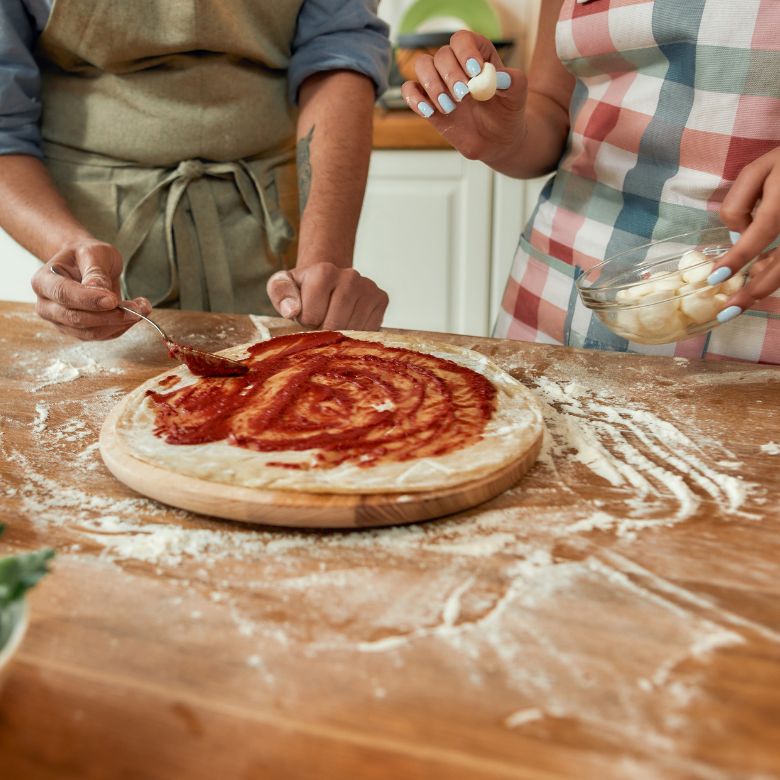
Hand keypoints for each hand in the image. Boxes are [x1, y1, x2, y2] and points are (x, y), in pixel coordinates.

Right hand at [31, 239, 150, 340]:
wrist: (86, 264)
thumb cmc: (87, 256)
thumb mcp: (94, 253)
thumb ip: (96, 271)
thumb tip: (99, 291)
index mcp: (44, 281)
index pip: (64, 294)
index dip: (89, 300)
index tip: (113, 299)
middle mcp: (47, 306)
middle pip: (77, 318)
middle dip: (111, 316)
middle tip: (140, 308)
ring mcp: (61, 322)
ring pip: (91, 332)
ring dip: (121, 323)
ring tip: (143, 308)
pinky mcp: (79, 332)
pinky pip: (102, 336)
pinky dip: (121, 327)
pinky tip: (134, 314)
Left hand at [266, 263, 388, 330]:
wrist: (329, 281)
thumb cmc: (303, 289)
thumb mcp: (282, 287)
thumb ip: (280, 294)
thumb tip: (292, 310)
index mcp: (324, 271)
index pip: (312, 315)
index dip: (306, 322)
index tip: (308, 313)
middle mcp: (350, 276)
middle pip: (335, 324)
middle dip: (324, 330)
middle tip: (321, 321)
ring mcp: (369, 287)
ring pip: (354, 330)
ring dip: (341, 335)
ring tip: (334, 321)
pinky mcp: (381, 299)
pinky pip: (369, 331)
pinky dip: (357, 335)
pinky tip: (349, 323)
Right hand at [400, 31, 527, 161]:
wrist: (497, 139)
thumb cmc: (506, 112)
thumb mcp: (517, 95)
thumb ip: (513, 81)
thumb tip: (501, 77)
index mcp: (477, 55)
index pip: (462, 40)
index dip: (465, 52)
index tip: (475, 72)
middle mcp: (455, 65)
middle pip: (441, 54)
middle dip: (450, 74)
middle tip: (464, 95)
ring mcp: (440, 82)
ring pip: (422, 66)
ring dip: (432, 85)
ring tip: (450, 107)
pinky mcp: (428, 102)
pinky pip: (410, 91)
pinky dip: (415, 99)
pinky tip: (430, 112)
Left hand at [710, 147, 779, 319]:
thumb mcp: (759, 169)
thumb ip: (741, 202)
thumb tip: (738, 235)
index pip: (761, 232)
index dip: (738, 257)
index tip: (716, 277)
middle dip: (757, 291)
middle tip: (729, 310)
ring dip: (768, 286)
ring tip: (742, 301)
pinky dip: (777, 270)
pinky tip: (761, 274)